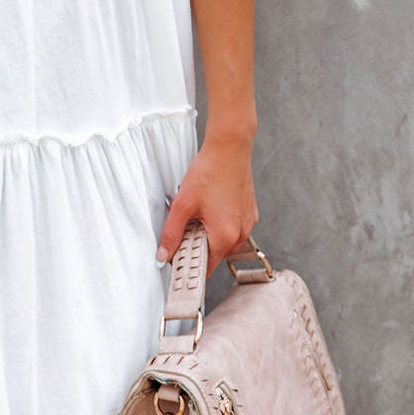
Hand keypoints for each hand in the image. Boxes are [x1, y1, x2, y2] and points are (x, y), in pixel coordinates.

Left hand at [156, 134, 257, 273]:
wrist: (230, 147)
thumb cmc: (210, 171)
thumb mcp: (183, 204)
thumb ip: (172, 233)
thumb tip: (163, 255)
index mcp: (225, 236)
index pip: (205, 267)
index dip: (187, 264)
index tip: (176, 261)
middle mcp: (241, 234)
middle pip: (214, 253)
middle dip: (197, 244)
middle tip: (183, 227)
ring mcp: (247, 223)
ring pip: (223, 239)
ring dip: (208, 232)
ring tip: (197, 211)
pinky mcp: (249, 212)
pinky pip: (232, 227)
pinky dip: (220, 222)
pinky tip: (210, 204)